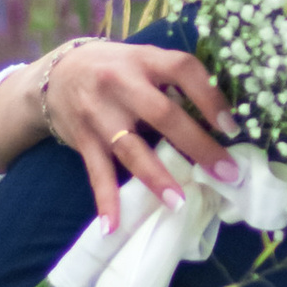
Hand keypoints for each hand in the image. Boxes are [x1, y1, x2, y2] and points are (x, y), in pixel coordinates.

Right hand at [0, 39, 238, 229]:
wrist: (54, 76)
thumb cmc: (114, 69)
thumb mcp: (142, 60)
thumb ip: (173, 81)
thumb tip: (222, 118)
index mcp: (144, 59)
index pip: (182, 70)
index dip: (210, 97)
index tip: (232, 127)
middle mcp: (120, 83)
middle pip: (162, 114)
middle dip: (197, 145)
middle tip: (226, 173)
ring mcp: (99, 113)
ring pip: (130, 148)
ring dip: (156, 178)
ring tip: (179, 203)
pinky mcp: (83, 139)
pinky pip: (96, 173)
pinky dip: (105, 200)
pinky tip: (113, 226)